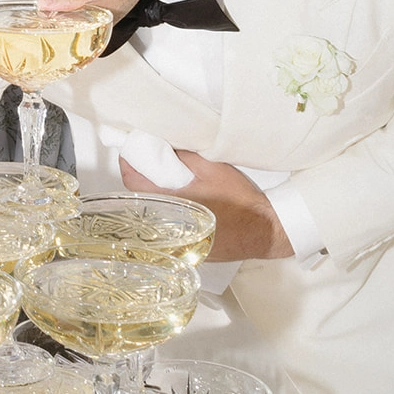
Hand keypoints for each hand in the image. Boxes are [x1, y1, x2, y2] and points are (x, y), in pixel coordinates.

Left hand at [118, 150, 293, 261]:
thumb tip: (168, 145)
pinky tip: (178, 202)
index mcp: (174, 202)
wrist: (265, 230)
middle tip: (145, 163)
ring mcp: (177, 240)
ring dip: (153, 197)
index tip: (130, 152)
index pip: (135, 183)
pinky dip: (167, 213)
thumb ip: (186, 156)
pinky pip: (166, 227)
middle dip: (140, 180)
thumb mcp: (213, 168)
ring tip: (162, 181)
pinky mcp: (186, 248)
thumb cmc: (242, 201)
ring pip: (152, 215)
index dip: (129, 164)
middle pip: (140, 199)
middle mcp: (170, 225)